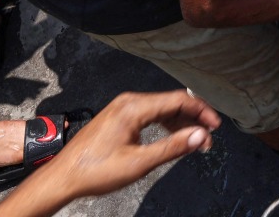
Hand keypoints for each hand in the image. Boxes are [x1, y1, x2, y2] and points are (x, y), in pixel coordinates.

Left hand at [0, 91, 219, 214]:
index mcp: (134, 107)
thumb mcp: (139, 163)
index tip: (215, 127)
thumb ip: (172, 147)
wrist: (63, 177)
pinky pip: (150, 114)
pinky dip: (165, 124)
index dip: (201, 112)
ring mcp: (123, 107)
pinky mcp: (119, 116)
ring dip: (180, 123)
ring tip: (193, 142)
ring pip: (162, 108)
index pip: (178, 101)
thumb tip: (200, 136)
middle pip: (172, 102)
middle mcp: (129, 101)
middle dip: (193, 119)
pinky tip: (172, 138)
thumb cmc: (95, 171)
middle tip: (207, 139)